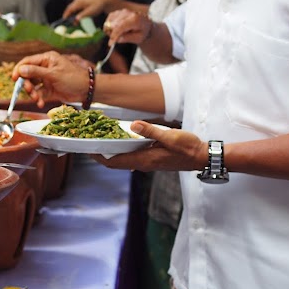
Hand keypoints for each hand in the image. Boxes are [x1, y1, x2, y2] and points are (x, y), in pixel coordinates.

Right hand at [12, 51, 93, 107]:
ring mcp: (46, 78)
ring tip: (37, 99)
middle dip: (27, 84)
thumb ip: (36, 72)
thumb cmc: (73, 78)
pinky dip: (38, 98)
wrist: (87, 90)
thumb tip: (20, 69)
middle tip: (29, 91)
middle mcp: (44, 68)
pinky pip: (39, 93)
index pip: (27, 62)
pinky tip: (40, 103)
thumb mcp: (54, 74)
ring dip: (32, 93)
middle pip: (27, 75)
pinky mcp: (49, 89)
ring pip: (32, 85)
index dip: (19, 69)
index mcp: (46, 59)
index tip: (14, 79)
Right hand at [62, 0, 116, 19]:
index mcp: (78, 2)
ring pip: (73, 8)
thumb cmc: (98, 6)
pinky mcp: (81, 0)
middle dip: (68, 16)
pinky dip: (75, 12)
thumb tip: (75, 20)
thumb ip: (82, 16)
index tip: (64, 21)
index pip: (69, 9)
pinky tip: (77, 17)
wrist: (104, 0)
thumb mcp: (90, 12)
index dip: (66, 15)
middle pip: (70, 8)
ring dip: (72, 14)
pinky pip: (76, 7)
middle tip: (68, 23)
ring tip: (74, 21)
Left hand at [90, 121, 205, 172]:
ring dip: (111, 152)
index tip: (85, 149)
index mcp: (144, 160)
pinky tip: (121, 139)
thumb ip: (151, 131)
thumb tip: (133, 125)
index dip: (98, 157)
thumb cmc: (188, 148)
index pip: (114, 162)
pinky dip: (122, 149)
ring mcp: (147, 162)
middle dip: (101, 154)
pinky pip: (131, 156)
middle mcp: (143, 163)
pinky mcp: (152, 158)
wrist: (202, 156)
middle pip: (115, 162)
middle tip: (88, 141)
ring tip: (100, 139)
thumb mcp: (170, 137)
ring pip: (123, 159)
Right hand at [104, 9, 151, 45]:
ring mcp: (121, 11)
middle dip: (112, 34)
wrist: (144, 23)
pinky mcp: (116, 12)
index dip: (114, 35)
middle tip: (117, 39)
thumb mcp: (139, 38)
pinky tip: (116, 30)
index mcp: (135, 19)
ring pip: (109, 23)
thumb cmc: (142, 31)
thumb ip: (129, 38)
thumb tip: (117, 39)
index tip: (110, 44)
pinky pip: (108, 21)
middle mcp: (127, 13)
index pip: (120, 26)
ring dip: (110, 31)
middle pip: (113, 25)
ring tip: (119, 34)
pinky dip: (109, 27)